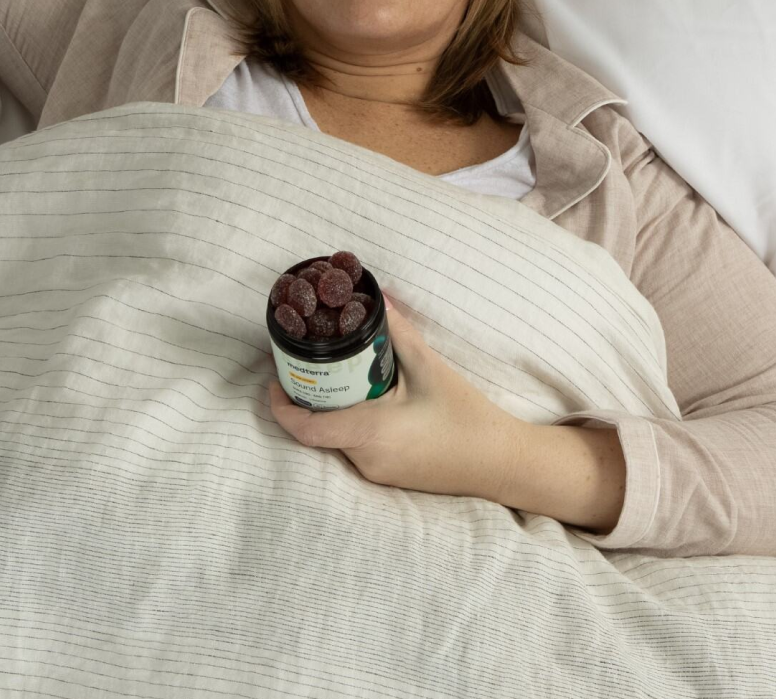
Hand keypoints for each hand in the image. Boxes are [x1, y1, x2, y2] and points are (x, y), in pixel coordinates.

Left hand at [268, 296, 524, 500]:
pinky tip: (363, 399)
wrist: (501, 462)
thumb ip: (397, 331)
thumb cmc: (466, 416)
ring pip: (336, 440)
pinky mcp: (388, 477)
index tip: (274, 379)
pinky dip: (349, 424)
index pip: (305, 428)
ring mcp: (377, 473)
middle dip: (307, 399)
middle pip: (317, 431)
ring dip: (330, 411)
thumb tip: (377, 297)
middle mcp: (366, 460)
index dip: (281, 405)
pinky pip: (355, 449)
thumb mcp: (429, 366)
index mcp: (369, 433)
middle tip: (305, 365)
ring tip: (335, 376)